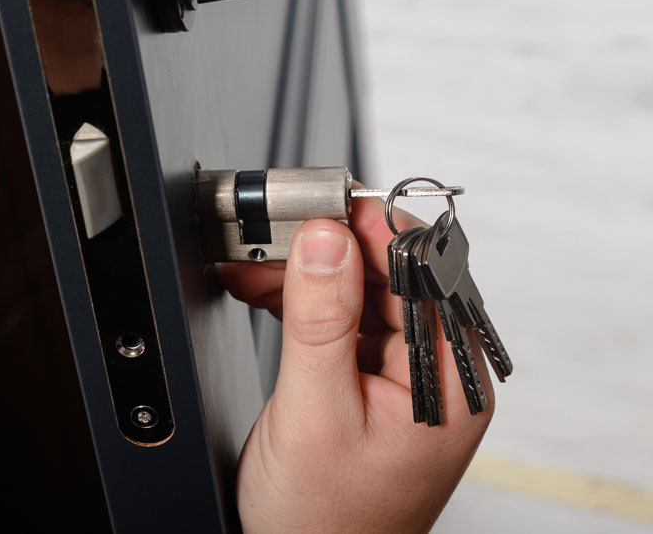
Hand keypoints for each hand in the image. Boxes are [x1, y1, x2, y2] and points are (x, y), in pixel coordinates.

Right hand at [219, 197, 494, 533]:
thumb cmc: (326, 519)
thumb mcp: (316, 413)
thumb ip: (321, 321)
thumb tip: (325, 240)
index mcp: (449, 383)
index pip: (423, 276)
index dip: (376, 231)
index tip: (328, 203)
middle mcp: (435, 372)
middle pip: (390, 277)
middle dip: (328, 250)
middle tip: (276, 231)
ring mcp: (403, 374)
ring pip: (359, 292)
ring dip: (306, 273)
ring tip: (256, 264)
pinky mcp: (371, 376)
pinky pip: (340, 318)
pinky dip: (301, 300)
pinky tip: (267, 288)